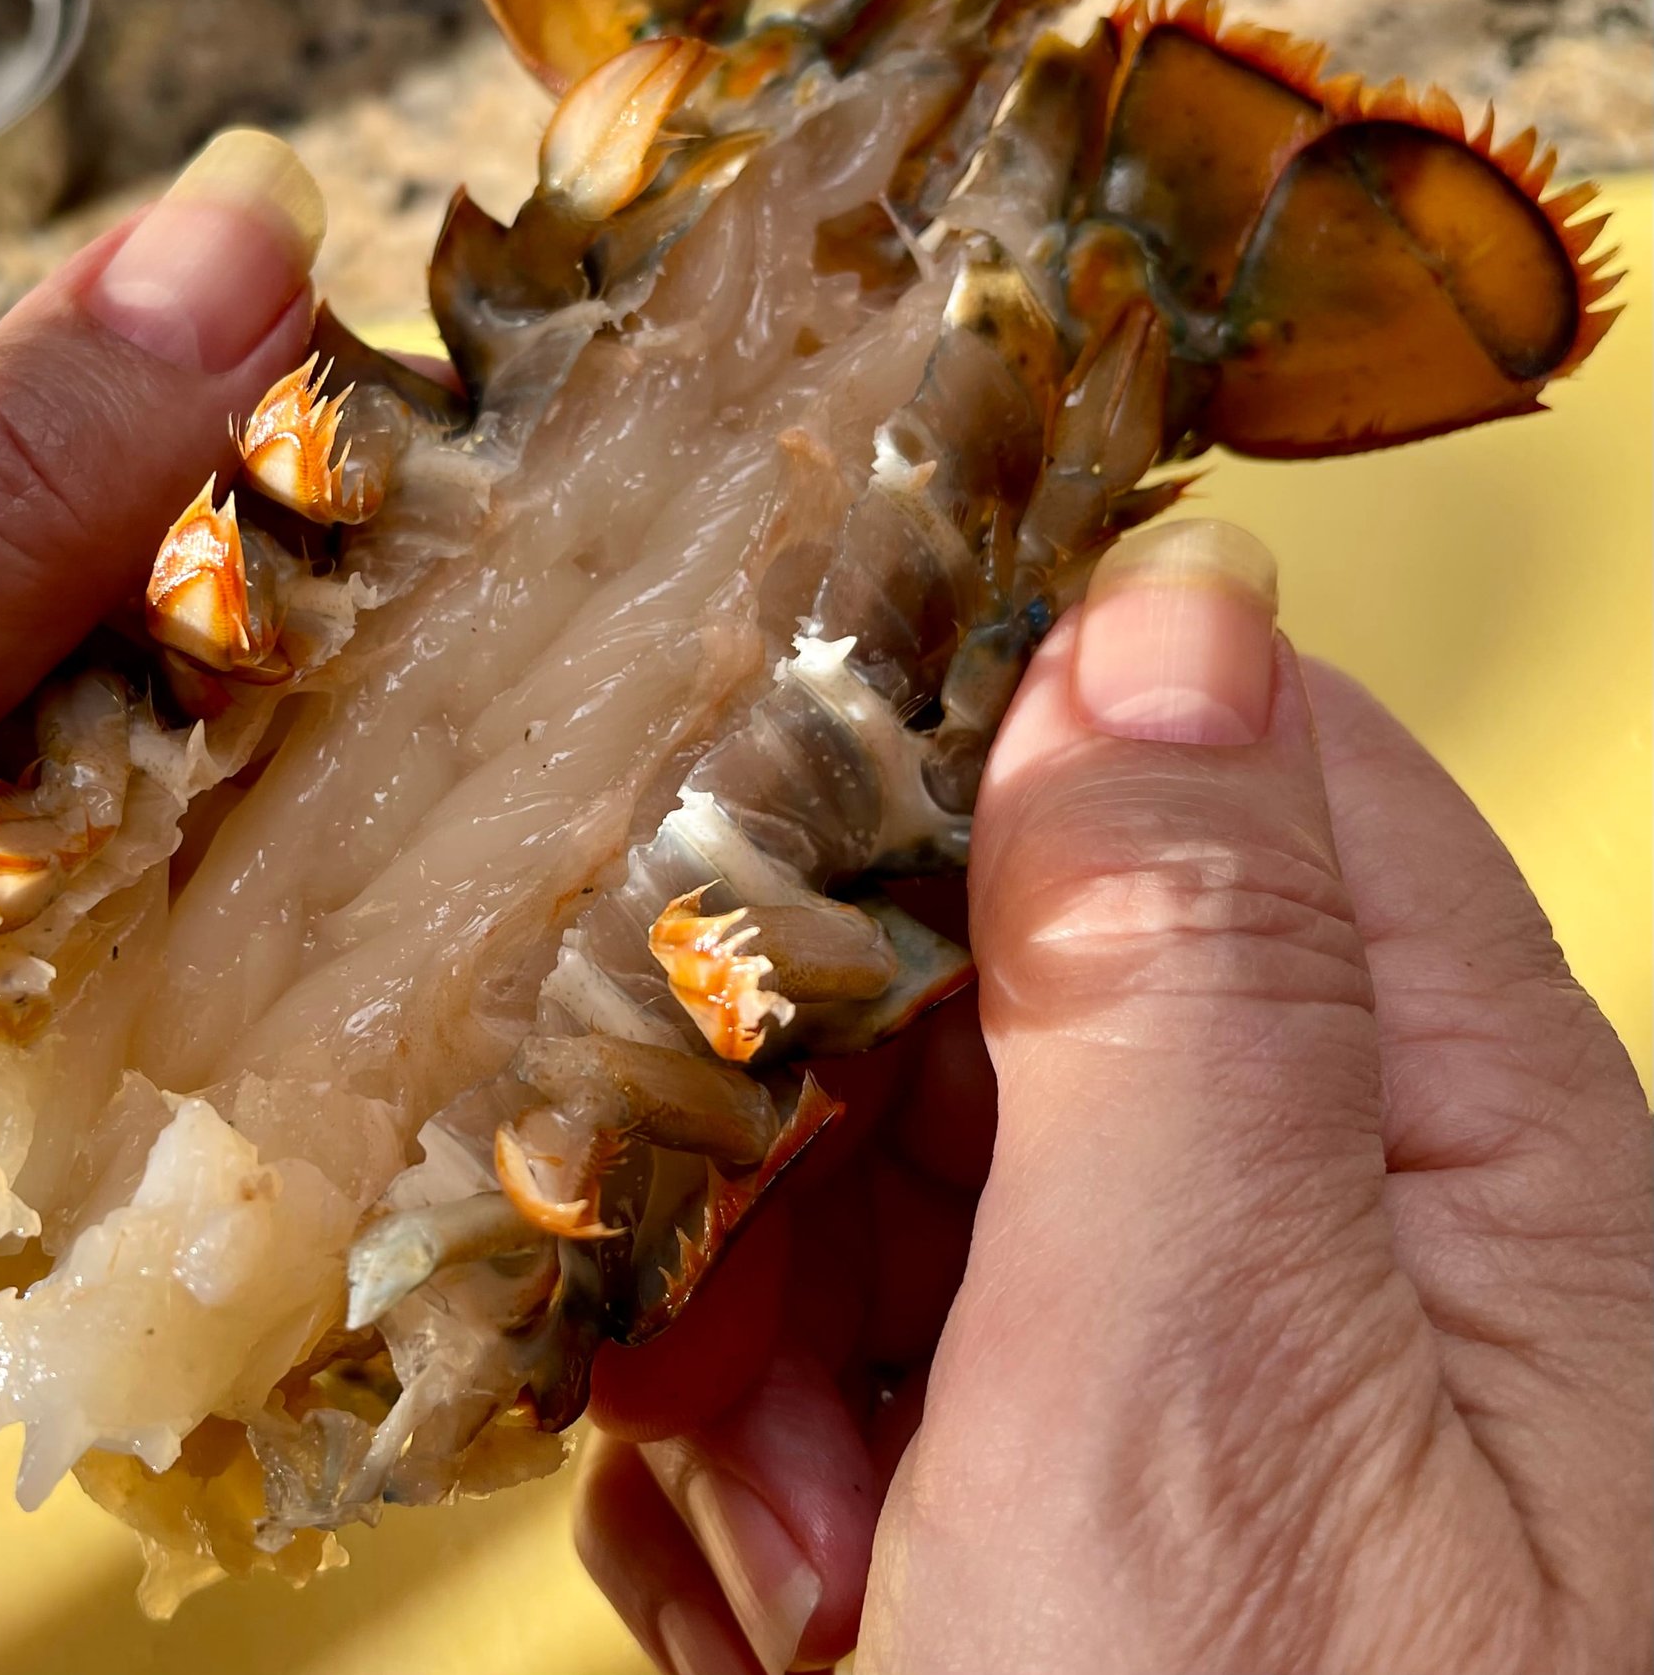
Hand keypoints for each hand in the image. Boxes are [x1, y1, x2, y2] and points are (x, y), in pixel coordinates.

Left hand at [0, 132, 324, 1672]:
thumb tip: (227, 250)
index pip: (9, 407)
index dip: (236, 436)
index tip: (457, 506)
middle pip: (50, 604)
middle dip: (236, 664)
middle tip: (449, 723)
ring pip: (51, 793)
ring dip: (194, 839)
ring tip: (362, 878)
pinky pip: (10, 968)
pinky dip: (114, 994)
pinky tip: (195, 1029)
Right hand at [576, 520, 1653, 1673]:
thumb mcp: (1203, 1382)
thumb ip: (1182, 985)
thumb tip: (1161, 617)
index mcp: (1467, 1140)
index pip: (1239, 767)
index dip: (998, 736)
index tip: (765, 769)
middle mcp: (1348, 1228)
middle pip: (1025, 980)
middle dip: (831, 1103)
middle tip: (725, 1247)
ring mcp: (1192, 1374)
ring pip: (908, 1178)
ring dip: (780, 1314)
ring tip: (796, 1521)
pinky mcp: (1067, 1498)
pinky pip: (875, 1358)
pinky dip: (780, 1449)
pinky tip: (790, 1588)